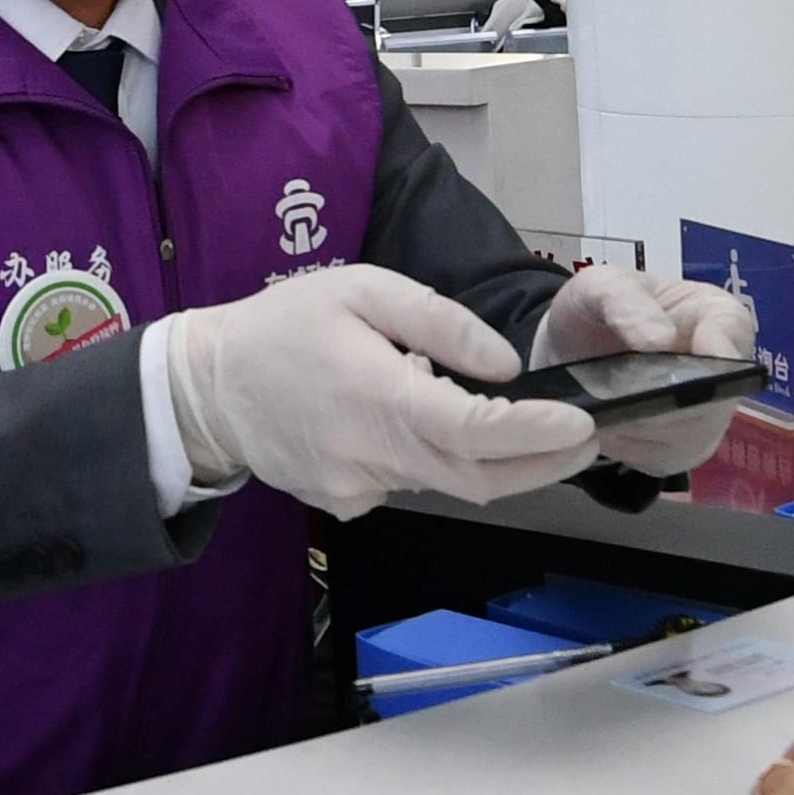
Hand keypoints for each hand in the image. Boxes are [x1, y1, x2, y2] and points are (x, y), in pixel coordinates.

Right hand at [162, 265, 595, 516]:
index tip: (583, 425)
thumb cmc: (285, 325)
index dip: (535, 435)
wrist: (208, 386)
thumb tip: (505, 366)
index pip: (473, 431)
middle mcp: (370, 457)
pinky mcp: (345, 504)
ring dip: (485, 457)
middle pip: (477, 478)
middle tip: (586, 438)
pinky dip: (430, 459)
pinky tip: (409, 422)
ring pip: (444, 481)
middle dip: (541, 463)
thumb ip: (439, 323)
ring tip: (507, 418)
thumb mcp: (362, 290)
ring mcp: (356, 489)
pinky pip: (408, 484)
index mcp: (377, 398)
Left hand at [531, 264, 763, 472]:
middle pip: (714, 397)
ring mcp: (707, 416)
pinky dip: (629, 446)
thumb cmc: (596, 308)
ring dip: (641, 425)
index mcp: (715, 316)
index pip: (733, 332)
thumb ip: (624, 301)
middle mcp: (724, 370)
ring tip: (602, 406)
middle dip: (665, 399)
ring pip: (687, 435)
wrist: (571, 349)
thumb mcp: (599, 286)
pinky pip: (661, 458)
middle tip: (617, 394)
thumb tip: (660, 341)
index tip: (704, 361)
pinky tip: (604, 425)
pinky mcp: (680, 449)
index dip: (722, 349)